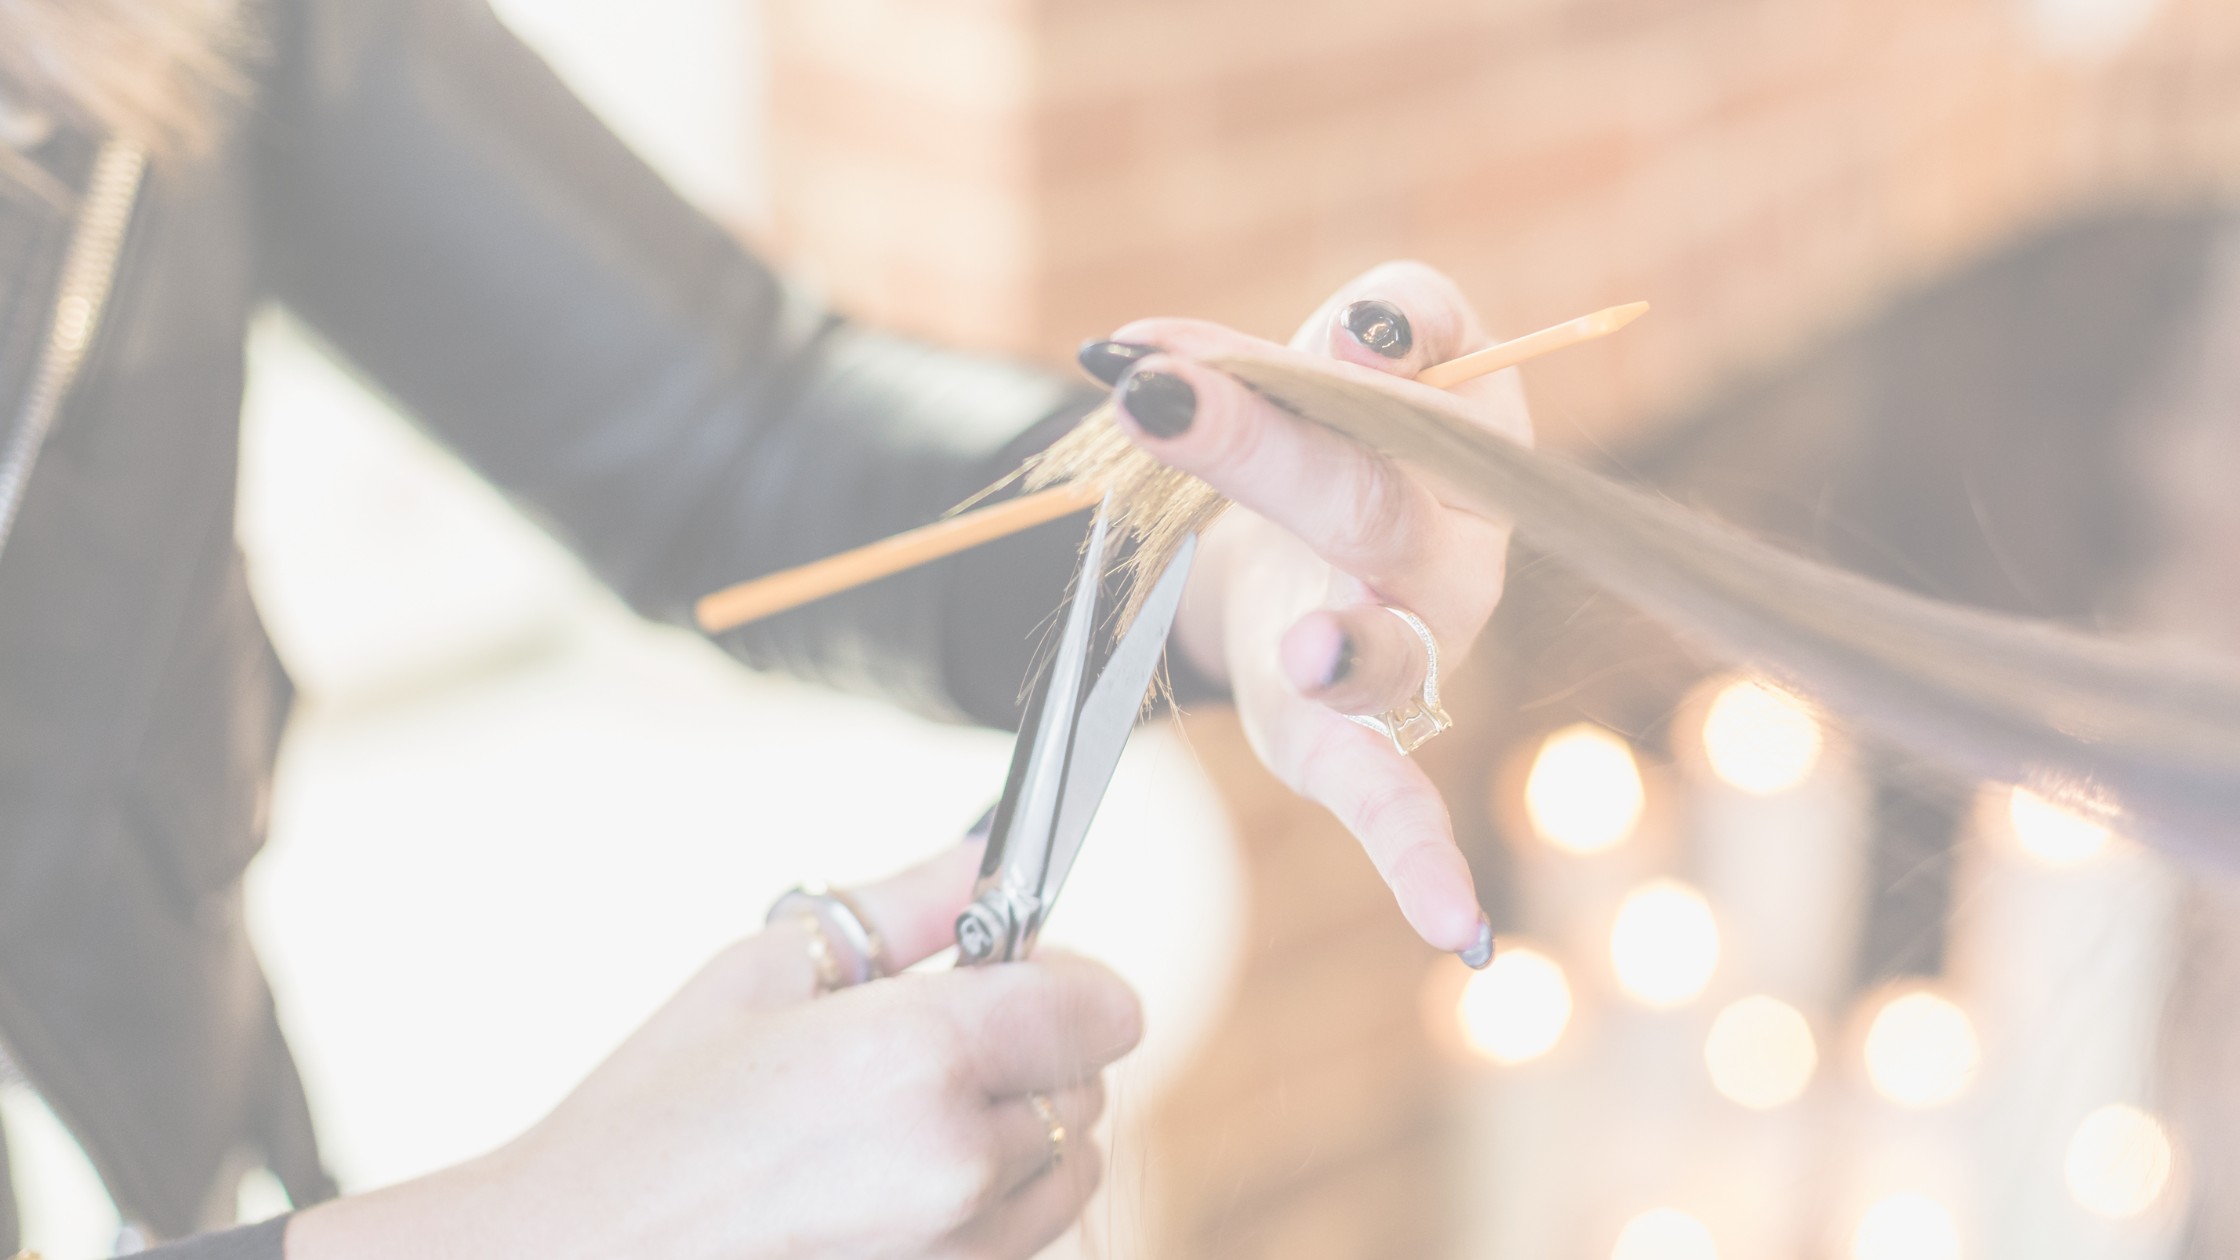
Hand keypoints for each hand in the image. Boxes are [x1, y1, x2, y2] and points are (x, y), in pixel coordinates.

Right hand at [288, 843, 1141, 1259]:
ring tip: (895, 1125)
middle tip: (922, 1046)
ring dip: (1016, 1139)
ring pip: (1066, 1171)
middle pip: (1091, 1086)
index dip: (1066, 979)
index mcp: (919, 1059)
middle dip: (1030, 1054)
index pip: (1103, 1006)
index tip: (1013, 972)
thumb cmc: (648, 1120)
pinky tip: (887, 1191)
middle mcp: (959, 1166)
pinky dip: (985, 1210)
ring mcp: (959, 1254)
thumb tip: (989, 850)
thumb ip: (905, 906)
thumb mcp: (763, 974)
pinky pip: (1020, 1239)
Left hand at [1089, 261, 1528, 956]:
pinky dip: (1421, 860)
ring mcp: (1409, 652)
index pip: (1414, 374)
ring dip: (1348, 649)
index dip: (1378, 343)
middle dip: (1260, 446)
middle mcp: (1449, 552)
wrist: (1313, 533)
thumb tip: (1299, 339)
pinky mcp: (1342, 737)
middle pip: (1365, 498)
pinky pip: (1393, 799)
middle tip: (1158, 402)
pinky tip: (1462, 930)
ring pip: (1386, 650)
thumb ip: (1369, 322)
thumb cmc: (1348, 429)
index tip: (1322, 328)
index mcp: (1460, 438)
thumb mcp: (1354, 351)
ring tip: (1310, 647)